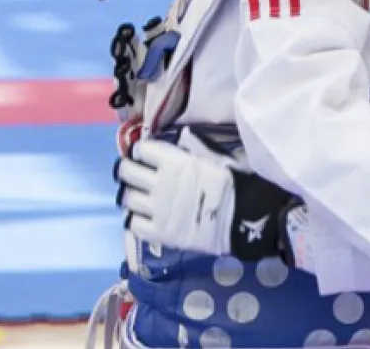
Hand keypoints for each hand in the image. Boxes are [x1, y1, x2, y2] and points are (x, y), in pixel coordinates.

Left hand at [116, 128, 235, 254]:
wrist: (242, 218)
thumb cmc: (231, 182)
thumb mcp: (214, 156)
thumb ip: (192, 147)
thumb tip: (179, 136)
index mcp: (174, 161)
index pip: (142, 150)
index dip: (142, 150)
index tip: (145, 154)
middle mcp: (160, 184)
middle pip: (127, 172)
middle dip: (128, 169)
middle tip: (133, 172)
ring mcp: (157, 210)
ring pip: (128, 198)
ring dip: (131, 194)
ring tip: (139, 195)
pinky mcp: (159, 233)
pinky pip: (134, 224)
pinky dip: (136, 218)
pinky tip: (144, 216)